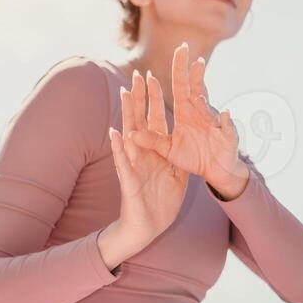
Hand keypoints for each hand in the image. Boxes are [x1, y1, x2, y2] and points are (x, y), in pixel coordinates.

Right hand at [108, 68, 189, 245]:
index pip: (154, 119)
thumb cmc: (160, 203)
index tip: (153, 76)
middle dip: (139, 97)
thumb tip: (187, 140)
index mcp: (155, 151)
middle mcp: (141, 153)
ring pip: (128, 134)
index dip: (154, 99)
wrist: (148, 229)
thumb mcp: (176, 176)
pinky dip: (119, 148)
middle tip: (136, 73)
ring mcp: (133, 165)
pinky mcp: (129, 180)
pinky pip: (123, 162)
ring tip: (124, 93)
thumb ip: (179, 157)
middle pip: (139, 119)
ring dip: (126, 114)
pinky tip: (116, 133)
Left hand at [129, 43, 247, 193]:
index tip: (172, 53)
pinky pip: (227, 128)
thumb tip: (131, 134)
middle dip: (190, 70)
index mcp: (186, 112)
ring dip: (204, 100)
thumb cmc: (193, 156)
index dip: (176, 70)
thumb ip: (153, 141)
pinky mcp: (228, 136)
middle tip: (183, 49)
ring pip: (209, 108)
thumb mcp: (169, 150)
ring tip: (198, 93)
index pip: (179, 87)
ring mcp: (215, 122)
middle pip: (195, 88)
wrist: (215, 170)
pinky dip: (226, 123)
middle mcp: (201, 112)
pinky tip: (225, 116)